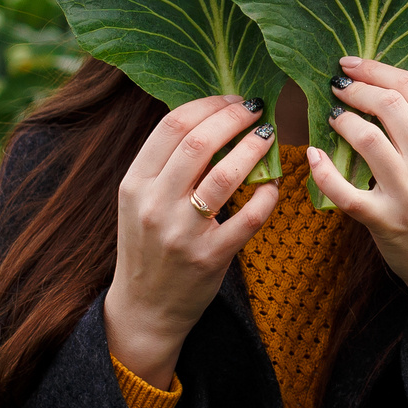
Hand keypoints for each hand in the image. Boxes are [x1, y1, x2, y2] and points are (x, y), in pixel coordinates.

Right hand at [103, 95, 277, 385]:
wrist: (144, 309)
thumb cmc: (147, 246)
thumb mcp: (138, 201)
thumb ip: (164, 165)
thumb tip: (207, 118)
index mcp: (134, 183)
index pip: (172, 126)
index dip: (209, 104)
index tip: (232, 98)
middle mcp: (154, 204)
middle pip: (199, 142)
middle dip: (234, 117)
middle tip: (256, 109)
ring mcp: (182, 233)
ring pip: (225, 175)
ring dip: (253, 148)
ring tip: (268, 136)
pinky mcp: (210, 257)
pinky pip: (249, 217)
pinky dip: (267, 196)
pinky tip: (273, 186)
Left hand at [308, 56, 407, 341]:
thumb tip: (388, 94)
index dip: (378, 69)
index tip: (352, 64)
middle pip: (388, 105)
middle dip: (355, 89)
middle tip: (336, 86)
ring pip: (365, 138)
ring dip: (342, 121)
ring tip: (333, 117)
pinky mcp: (384, 221)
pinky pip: (343, 189)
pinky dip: (323, 170)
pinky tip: (314, 156)